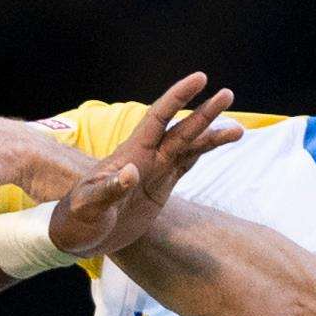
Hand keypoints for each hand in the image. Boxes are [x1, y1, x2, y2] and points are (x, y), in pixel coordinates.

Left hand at [50, 73, 240, 259]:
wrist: (76, 236)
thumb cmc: (76, 218)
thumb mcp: (89, 205)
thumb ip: (110, 188)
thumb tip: (130, 172)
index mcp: (129, 154)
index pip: (158, 118)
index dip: (177, 97)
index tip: (200, 79)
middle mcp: (144, 157)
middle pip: (180, 129)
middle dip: (203, 112)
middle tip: (227, 93)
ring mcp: (153, 172)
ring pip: (188, 147)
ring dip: (211, 136)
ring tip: (239, 130)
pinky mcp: (158, 188)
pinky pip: (185, 166)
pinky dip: (202, 154)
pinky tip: (217, 144)